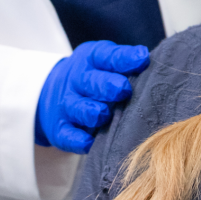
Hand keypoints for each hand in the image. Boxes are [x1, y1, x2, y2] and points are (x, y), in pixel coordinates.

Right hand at [35, 41, 150, 153]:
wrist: (52, 91)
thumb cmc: (93, 75)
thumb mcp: (104, 60)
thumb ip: (125, 61)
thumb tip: (148, 60)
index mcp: (91, 59)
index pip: (107, 56)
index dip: (125, 58)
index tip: (142, 60)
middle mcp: (77, 81)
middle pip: (91, 82)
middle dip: (108, 86)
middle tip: (123, 90)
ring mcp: (67, 105)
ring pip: (79, 109)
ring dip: (93, 112)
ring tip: (105, 114)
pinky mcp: (61, 129)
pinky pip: (68, 136)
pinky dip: (78, 140)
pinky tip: (90, 142)